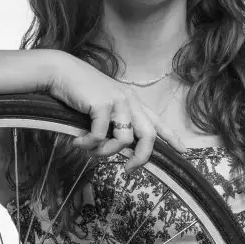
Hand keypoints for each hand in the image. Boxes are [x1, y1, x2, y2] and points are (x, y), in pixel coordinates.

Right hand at [47, 53, 188, 171]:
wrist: (61, 73)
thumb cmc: (79, 93)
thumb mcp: (103, 111)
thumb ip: (115, 127)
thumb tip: (125, 150)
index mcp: (132, 101)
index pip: (157, 121)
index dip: (171, 137)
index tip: (183, 150)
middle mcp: (129, 101)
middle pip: (148, 136)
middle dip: (141, 157)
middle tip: (128, 170)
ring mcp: (117, 101)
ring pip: (123, 140)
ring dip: (104, 152)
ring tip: (89, 149)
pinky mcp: (102, 104)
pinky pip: (99, 136)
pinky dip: (88, 144)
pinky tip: (77, 141)